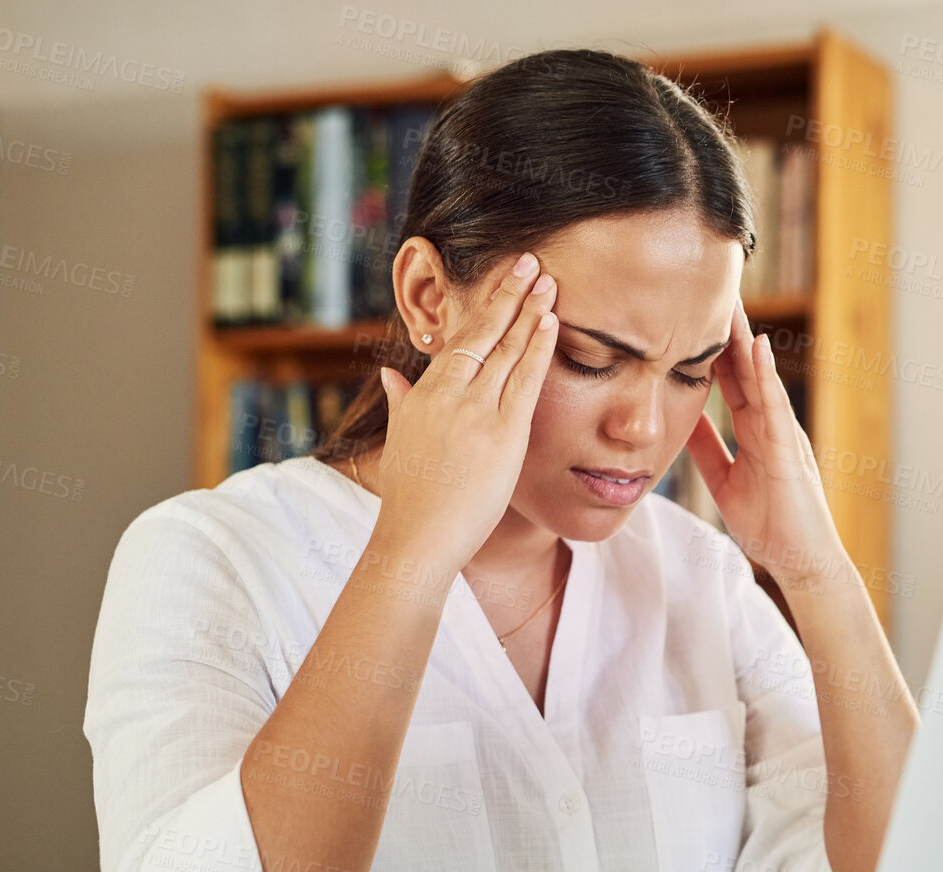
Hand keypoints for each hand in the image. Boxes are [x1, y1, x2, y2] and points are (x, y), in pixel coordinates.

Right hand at [372, 251, 558, 576]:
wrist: (416, 538)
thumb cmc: (410, 499)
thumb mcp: (400, 442)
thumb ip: (401, 403)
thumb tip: (391, 376)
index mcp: (425, 394)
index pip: (459, 340)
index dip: (483, 309)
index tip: (501, 283)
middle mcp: (449, 395)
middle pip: (483, 333)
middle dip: (508, 294)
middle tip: (529, 262)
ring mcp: (476, 411)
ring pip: (507, 349)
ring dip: (529, 311)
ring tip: (548, 280)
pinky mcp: (502, 433)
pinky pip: (525, 381)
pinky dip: (538, 348)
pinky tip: (551, 322)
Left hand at [686, 297, 846, 591]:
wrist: (801, 562)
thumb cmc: (770, 525)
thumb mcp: (725, 480)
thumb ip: (707, 450)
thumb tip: (681, 422)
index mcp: (755, 430)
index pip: (730, 378)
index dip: (711, 346)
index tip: (691, 312)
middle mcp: (771, 423)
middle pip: (745, 366)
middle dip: (727, 329)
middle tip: (708, 287)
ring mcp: (783, 433)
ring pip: (760, 376)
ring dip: (745, 338)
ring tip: (730, 300)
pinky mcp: (789, 450)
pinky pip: (776, 406)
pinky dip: (765, 375)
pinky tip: (755, 346)